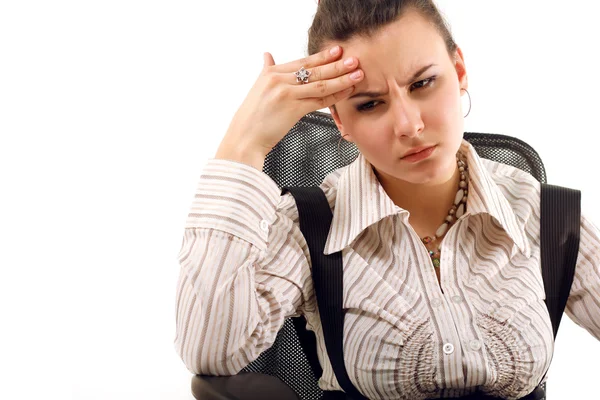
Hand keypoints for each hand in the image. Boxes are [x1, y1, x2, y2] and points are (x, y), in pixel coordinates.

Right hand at [220, 45, 363, 156]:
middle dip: (337, 64)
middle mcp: (278, 80)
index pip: (302, 61)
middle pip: (313, 70)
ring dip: (341, 78)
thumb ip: (266, 70)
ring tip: (358, 73)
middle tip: (354, 59)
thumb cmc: (252, 118)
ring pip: (320, 84)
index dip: (322, 56)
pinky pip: (319, 101)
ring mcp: (285, 94)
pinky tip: (347, 91)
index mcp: (270, 73)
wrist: (244, 138)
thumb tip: (267, 55)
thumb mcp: (257, 88)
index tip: (337, 50)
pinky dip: (335, 96)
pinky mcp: (292, 109)